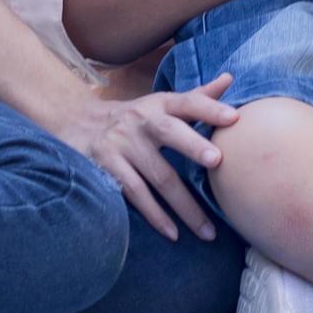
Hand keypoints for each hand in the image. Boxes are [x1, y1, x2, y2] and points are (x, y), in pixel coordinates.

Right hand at [48, 72, 241, 239]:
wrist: (77, 123)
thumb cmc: (135, 117)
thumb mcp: (161, 103)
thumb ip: (196, 96)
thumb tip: (230, 78)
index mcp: (160, 104)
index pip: (188, 102)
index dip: (210, 107)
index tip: (234, 118)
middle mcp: (142, 121)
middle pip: (170, 132)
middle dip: (193, 145)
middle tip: (218, 161)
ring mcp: (123, 144)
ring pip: (158, 175)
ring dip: (184, 205)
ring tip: (208, 231)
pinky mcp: (108, 167)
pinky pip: (135, 194)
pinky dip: (155, 215)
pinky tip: (173, 233)